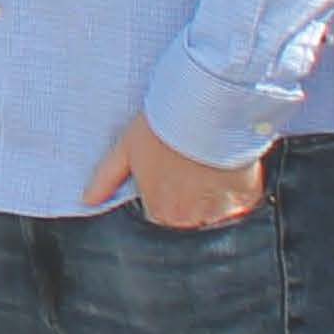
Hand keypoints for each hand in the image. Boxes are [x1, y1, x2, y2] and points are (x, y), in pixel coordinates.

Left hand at [85, 114, 262, 232]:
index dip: (162, 201)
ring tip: (209, 172)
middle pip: (187, 223)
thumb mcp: (125, 150)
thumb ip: (106, 179)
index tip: (168, 182)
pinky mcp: (246, 200)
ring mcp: (221, 212)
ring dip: (213, 202)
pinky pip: (242, 207)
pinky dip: (238, 196)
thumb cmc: (162, 128)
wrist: (205, 110)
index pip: (159, 220)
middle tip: (190, 175)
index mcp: (160, 212)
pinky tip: (230, 174)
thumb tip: (88, 201)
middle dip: (188, 206)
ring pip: (216, 218)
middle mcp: (190, 220)